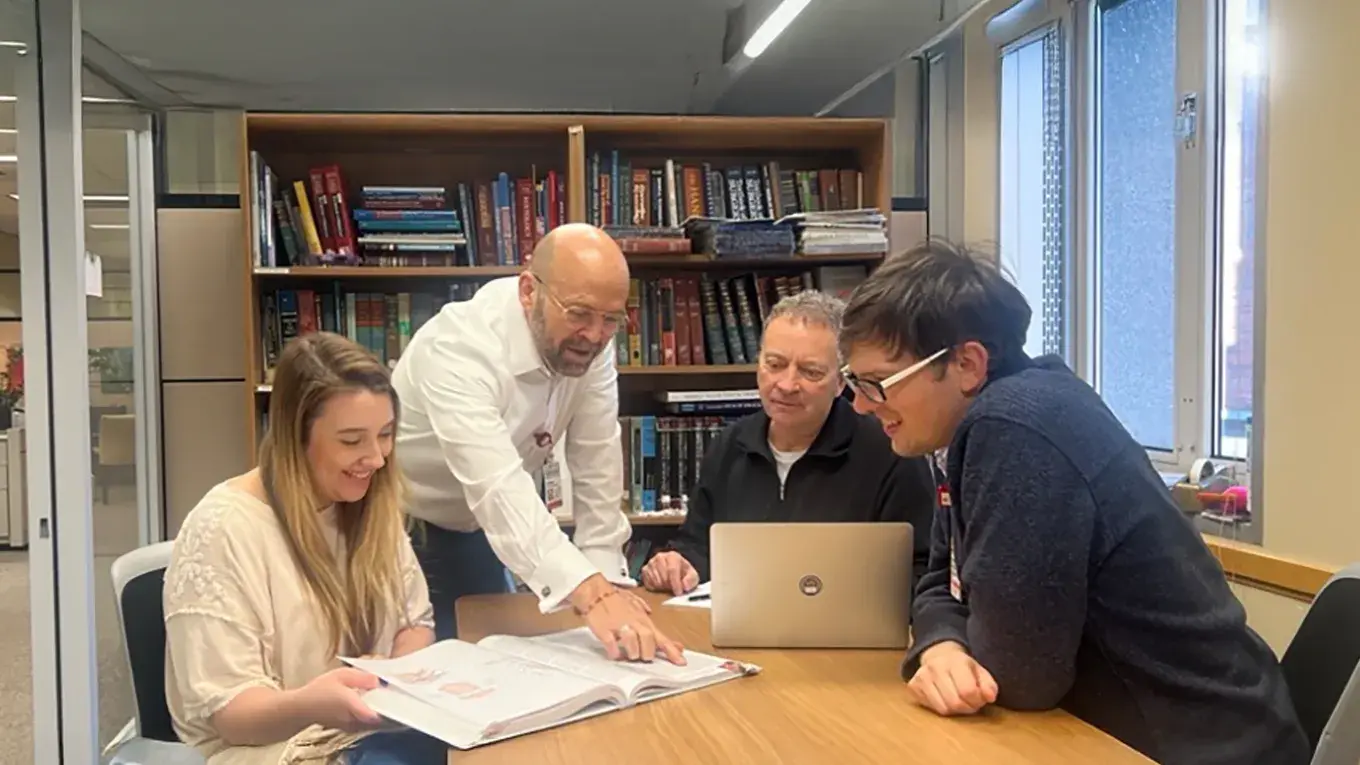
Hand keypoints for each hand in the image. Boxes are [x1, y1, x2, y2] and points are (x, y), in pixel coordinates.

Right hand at [295, 667, 384, 732]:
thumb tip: (378, 681)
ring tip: (379, 696)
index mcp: (351, 705)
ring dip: (378, 711)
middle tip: (388, 692)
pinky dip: (370, 715)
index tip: (393, 695)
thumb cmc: (320, 689)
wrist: (302, 708)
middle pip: (378, 717)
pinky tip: (369, 704)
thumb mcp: (341, 675)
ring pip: (372, 722)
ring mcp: (351, 727)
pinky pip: (365, 724)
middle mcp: (353, 720)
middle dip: (385, 706)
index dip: (388, 707)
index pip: (375, 715)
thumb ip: (361, 677)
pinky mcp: (349, 729)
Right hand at [570, 575, 686, 665]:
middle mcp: (634, 623)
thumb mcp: (635, 606)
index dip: (672, 651)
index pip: (661, 638)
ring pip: (632, 642)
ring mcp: (619, 626)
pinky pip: (612, 645)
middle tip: (643, 656)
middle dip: (648, 653)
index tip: (681, 662)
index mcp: (643, 620)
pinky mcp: (604, 630)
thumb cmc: (615, 600)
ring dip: (632, 653)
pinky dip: (614, 652)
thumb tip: (656, 621)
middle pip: (649, 640)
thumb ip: (648, 617)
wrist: (595, 592)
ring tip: (629, 654)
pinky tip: (614, 652)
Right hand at [640, 552, 699, 594]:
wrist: (675, 571)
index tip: (678, 592)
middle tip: (674, 589)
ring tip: (668, 585)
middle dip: (670, 586)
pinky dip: (655, 588)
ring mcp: (651, 564)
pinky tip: (661, 585)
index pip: (672, 570)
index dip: (676, 583)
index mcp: (673, 556)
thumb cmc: (683, 573)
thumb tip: (685, 586)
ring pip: (656, 582)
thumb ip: (691, 580)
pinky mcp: (644, 570)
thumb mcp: (692, 576)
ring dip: (663, 588)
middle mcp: (660, 557)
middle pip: (663, 577)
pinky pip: (648, 584)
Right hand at [906, 641, 997, 715]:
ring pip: (942, 709)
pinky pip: (930, 708)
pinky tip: (944, 698)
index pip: (968, 691)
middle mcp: (935, 667)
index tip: (979, 699)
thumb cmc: (962, 667)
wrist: (938, 654)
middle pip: (955, 703)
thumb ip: (989, 685)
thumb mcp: (980, 671)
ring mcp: (921, 676)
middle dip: (966, 708)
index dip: (977, 701)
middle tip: (969, 703)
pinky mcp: (913, 686)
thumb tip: (989, 698)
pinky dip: (940, 707)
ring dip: (954, 711)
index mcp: (956, 661)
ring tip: (958, 701)